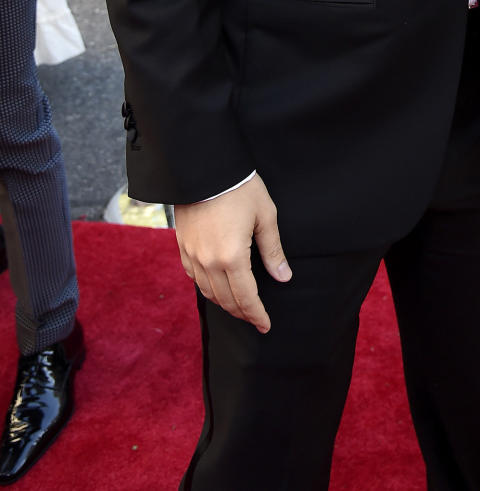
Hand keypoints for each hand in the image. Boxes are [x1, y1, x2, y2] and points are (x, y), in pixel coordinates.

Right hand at [174, 174, 291, 332]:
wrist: (205, 168)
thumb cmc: (240, 188)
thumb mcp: (265, 216)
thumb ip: (273, 250)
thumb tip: (283, 277)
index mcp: (232, 257)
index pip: (246, 298)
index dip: (256, 314)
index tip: (265, 325)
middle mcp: (209, 262)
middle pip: (226, 300)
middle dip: (242, 313)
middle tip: (255, 319)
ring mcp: (193, 255)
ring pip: (208, 292)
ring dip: (225, 303)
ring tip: (240, 306)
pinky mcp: (183, 247)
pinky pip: (194, 277)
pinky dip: (207, 288)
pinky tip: (217, 286)